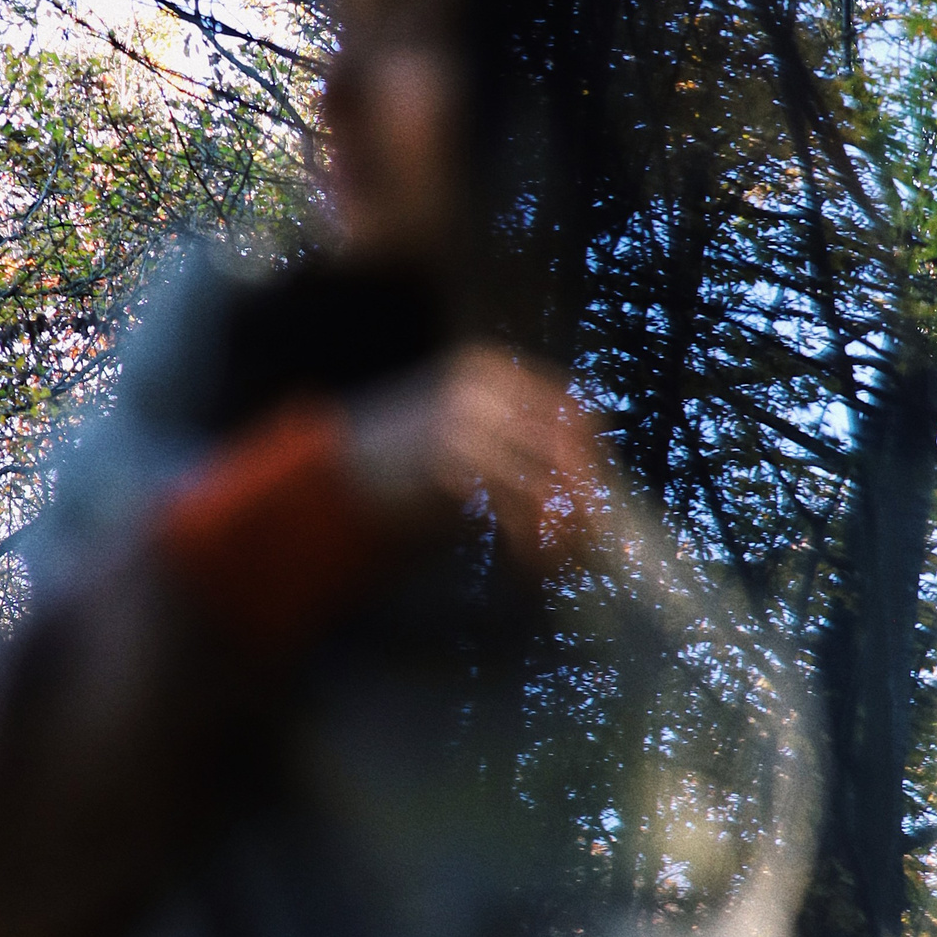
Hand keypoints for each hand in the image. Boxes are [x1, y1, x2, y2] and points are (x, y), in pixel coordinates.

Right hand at [345, 344, 603, 564]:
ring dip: (561, 529)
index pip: (572, 410)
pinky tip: (531, 564)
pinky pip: (512, 509)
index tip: (603, 498)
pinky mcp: (449, 465)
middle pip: (565, 448)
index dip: (596, 458)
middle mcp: (484, 390)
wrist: (332, 470)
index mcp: (492, 371)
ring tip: (563, 561)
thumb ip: (514, 443)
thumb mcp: (463, 429)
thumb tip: (578, 484)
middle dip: (585, 500)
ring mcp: (465, 423)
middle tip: (594, 541)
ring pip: (543, 483)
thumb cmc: (405, 458)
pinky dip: (530, 542)